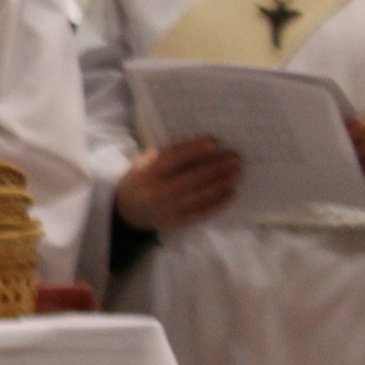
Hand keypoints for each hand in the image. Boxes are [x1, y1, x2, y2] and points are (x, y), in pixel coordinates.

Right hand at [114, 137, 241, 232]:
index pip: (173, 158)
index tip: (214, 142)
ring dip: (221, 184)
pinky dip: (219, 203)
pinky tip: (231, 193)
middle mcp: (158, 192)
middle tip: (235, 157)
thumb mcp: (144, 163)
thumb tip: (199, 146)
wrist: (128, 211)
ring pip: (200, 196)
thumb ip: (165, 155)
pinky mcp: (178, 222)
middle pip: (192, 178)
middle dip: (216, 167)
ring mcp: (169, 209)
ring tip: (236, 173)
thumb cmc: (141, 179)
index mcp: (148, 173)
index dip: (194, 150)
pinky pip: (203, 212)